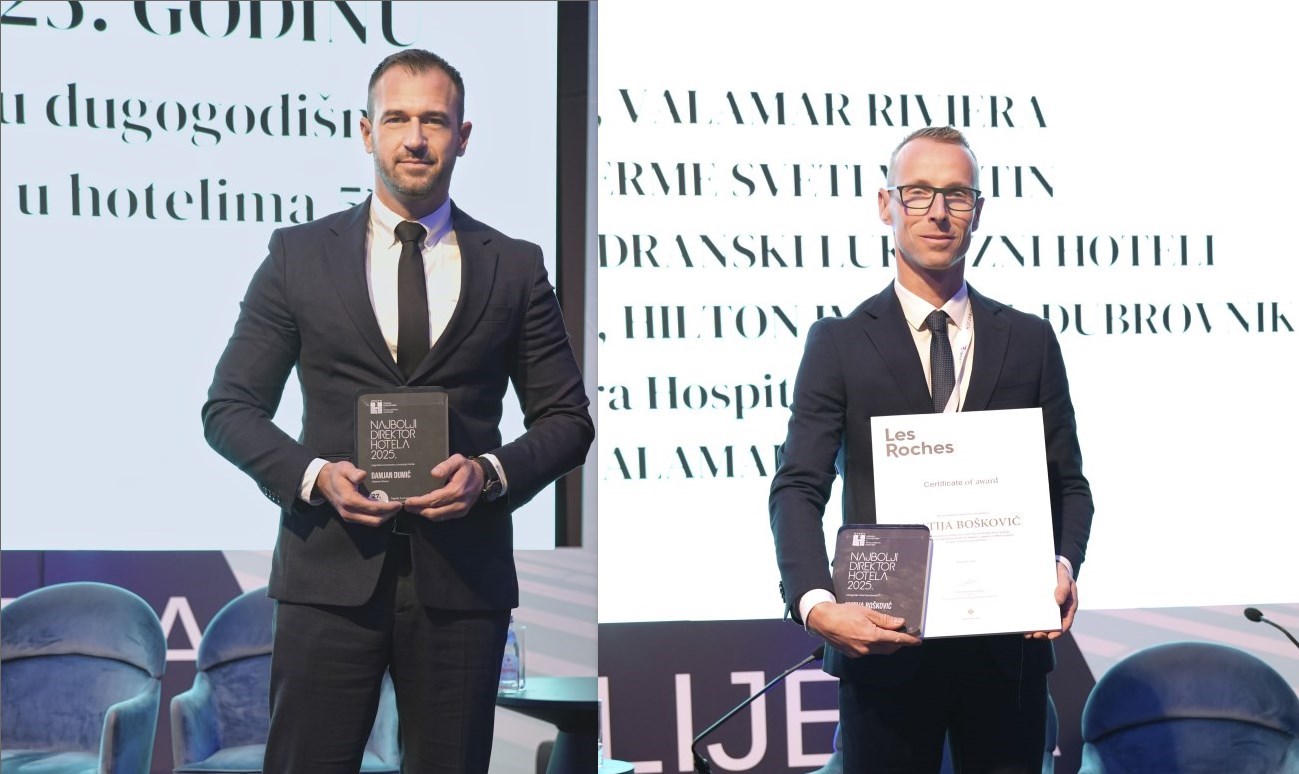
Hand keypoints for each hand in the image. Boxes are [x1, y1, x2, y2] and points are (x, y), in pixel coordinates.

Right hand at [315, 461, 401, 526]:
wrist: (323, 481)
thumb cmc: (336, 473)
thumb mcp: (345, 468)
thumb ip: (353, 472)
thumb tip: (362, 475)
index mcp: (349, 500)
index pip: (372, 508)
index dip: (387, 508)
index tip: (398, 503)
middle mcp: (349, 512)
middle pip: (374, 520)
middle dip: (388, 515)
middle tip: (399, 506)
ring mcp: (349, 516)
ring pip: (371, 522)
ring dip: (384, 517)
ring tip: (393, 508)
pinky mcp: (350, 517)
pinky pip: (366, 520)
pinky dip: (377, 517)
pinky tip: (384, 509)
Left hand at [402, 454, 484, 521]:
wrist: (482, 476)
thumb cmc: (467, 468)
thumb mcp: (457, 460)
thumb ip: (445, 465)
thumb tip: (433, 473)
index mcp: (456, 490)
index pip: (434, 500)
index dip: (419, 502)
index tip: (408, 500)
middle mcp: (458, 503)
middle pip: (434, 511)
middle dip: (418, 510)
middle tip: (407, 506)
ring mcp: (460, 510)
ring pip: (438, 517)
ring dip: (424, 514)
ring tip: (413, 508)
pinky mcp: (461, 513)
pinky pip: (443, 517)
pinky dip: (433, 515)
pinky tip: (424, 510)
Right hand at [806, 601, 921, 656]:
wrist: (823, 620)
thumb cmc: (842, 613)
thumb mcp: (865, 611)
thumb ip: (884, 619)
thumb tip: (898, 623)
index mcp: (872, 636)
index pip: (896, 640)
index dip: (908, 641)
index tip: (917, 641)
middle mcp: (867, 648)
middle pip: (890, 648)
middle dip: (898, 643)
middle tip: (902, 634)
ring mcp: (859, 653)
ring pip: (880, 651)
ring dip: (886, 645)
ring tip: (886, 634)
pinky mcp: (853, 654)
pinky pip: (869, 652)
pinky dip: (874, 646)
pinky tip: (870, 636)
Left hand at [1026, 561, 1077, 639]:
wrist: (1055, 567)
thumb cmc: (1062, 574)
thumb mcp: (1065, 578)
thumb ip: (1063, 588)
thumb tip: (1059, 601)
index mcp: (1069, 607)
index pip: (1066, 623)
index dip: (1059, 631)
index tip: (1051, 636)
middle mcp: (1060, 610)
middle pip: (1054, 626)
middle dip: (1045, 633)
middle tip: (1035, 635)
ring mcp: (1051, 609)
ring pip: (1045, 623)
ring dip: (1037, 630)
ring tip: (1027, 634)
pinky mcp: (1042, 605)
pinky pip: (1037, 614)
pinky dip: (1032, 621)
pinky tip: (1024, 624)